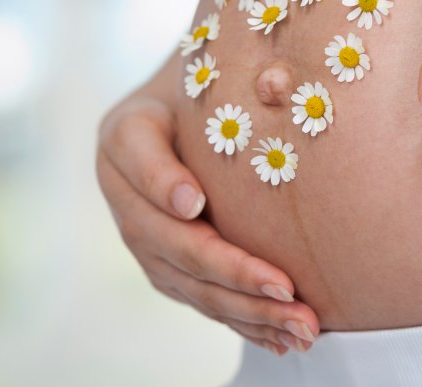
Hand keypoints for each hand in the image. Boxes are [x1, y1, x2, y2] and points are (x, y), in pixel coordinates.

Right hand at [96, 93, 319, 354]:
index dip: (168, 191)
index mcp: (120, 148)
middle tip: (289, 294)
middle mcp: (127, 207)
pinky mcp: (171, 271)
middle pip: (181, 252)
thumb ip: (197, 113)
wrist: (186, 109)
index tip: (198, 205)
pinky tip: (285, 342)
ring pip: (198, 290)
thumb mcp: (187, 79)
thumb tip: (191, 204)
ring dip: (251, 314)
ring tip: (302, 330)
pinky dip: (248, 325)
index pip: (144, 174)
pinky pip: (209, 303)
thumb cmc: (197, 86)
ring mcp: (148, 247)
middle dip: (236, 278)